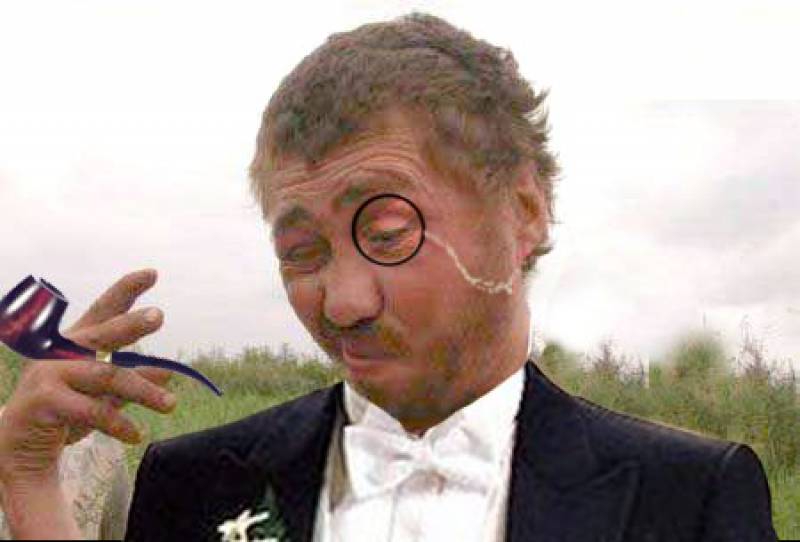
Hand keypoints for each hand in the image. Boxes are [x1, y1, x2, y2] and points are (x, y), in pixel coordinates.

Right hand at [0, 268, 175, 491]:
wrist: (19, 447)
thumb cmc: (66, 412)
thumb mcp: (104, 394)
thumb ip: (132, 380)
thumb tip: (168, 371)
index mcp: (78, 343)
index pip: (105, 310)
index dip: (126, 290)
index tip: (152, 273)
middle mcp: (62, 351)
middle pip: (103, 333)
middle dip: (131, 324)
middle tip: (158, 315)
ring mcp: (50, 373)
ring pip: (107, 376)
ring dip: (143, 391)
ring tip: (170, 404)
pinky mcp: (44, 400)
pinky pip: (91, 410)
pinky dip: (118, 423)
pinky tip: (137, 435)